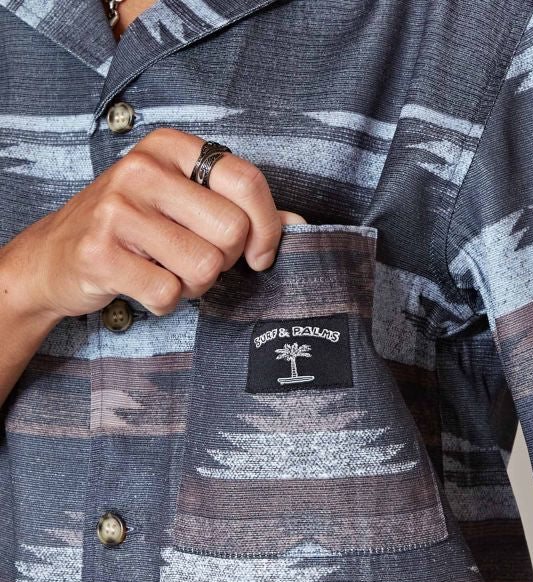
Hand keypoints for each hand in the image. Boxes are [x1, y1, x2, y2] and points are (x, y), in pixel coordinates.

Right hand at [0, 127, 305, 321]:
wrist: (55, 255)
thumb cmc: (132, 228)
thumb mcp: (183, 203)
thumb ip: (240, 208)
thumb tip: (298, 223)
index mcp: (170, 148)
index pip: (247, 181)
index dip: (267, 227)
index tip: (259, 254)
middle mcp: (142, 170)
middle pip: (232, 232)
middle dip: (224, 261)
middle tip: (193, 258)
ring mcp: (117, 210)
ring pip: (204, 268)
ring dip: (194, 285)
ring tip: (165, 270)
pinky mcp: (100, 253)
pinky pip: (169, 293)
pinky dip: (165, 302)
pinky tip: (142, 285)